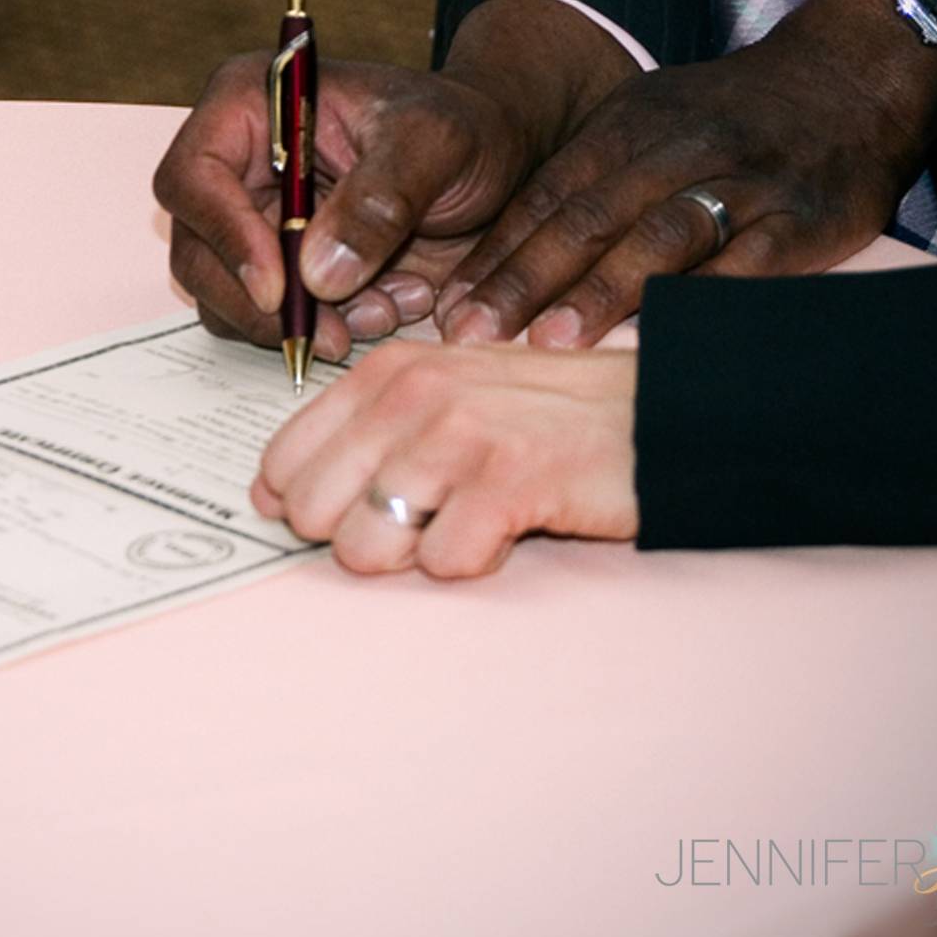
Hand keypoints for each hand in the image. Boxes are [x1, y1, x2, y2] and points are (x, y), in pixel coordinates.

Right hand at [152, 0, 638, 361]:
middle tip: (332, 335)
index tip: (280, 288)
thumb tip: (318, 274)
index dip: (224, 235)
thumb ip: (379, 199)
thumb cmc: (462, 126)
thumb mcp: (434, 145)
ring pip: (228, 295)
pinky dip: (323, 329)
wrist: (494, 156)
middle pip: (196, 249)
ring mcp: (253, 216)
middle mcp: (237, 161)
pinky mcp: (281, 263)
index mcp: (250, 102)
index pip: (194, 175)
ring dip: (298, 322)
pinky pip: (274, 316)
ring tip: (386, 308)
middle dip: (261, 303)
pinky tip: (389, 306)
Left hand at [251, 341, 639, 575]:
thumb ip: (367, 435)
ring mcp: (459, 432)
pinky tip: (511, 531)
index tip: (352, 516)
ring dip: (417, 556)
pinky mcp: (510, 477)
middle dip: (359, 537)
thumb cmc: (547, 417)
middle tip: (427, 520)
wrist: (660, 414)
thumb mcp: (447, 399)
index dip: (304, 506)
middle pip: (314, 512)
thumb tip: (276, 497)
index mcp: (387, 372)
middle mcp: (412, 393)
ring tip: (470, 521)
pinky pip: (444, 563)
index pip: (283, 461)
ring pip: (366, 545)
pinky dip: (475, 564)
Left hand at [433, 0, 936, 351]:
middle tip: (470, 334)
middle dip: (525, 281)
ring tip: (551, 342)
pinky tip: (661, 342)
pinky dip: (700, 305)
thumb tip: (503, 259)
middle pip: (589, 217)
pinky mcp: (801, 222)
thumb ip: (590, 180)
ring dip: (601, 293)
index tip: (444, 307)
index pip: (548, 195)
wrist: (850, 79)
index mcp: (630, 124)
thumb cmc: (732, 116)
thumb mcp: (652, 120)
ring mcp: (741, 185)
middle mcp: (677, 148)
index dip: (496, 253)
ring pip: (659, 238)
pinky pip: (746, 268)